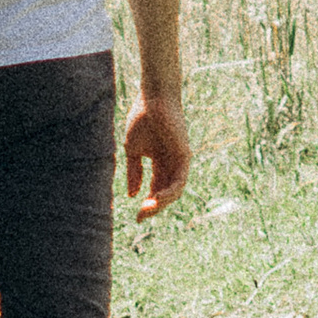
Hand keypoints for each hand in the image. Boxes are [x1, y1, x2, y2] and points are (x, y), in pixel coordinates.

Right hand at [125, 93, 189, 218]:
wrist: (153, 99)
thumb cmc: (142, 119)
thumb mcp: (133, 150)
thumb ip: (134, 172)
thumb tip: (132, 195)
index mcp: (160, 163)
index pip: (156, 190)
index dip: (147, 205)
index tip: (136, 218)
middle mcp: (172, 165)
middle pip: (165, 194)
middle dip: (154, 208)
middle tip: (141, 217)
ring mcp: (179, 162)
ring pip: (174, 192)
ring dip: (161, 203)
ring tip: (147, 209)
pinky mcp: (184, 157)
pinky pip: (180, 181)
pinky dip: (169, 192)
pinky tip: (157, 198)